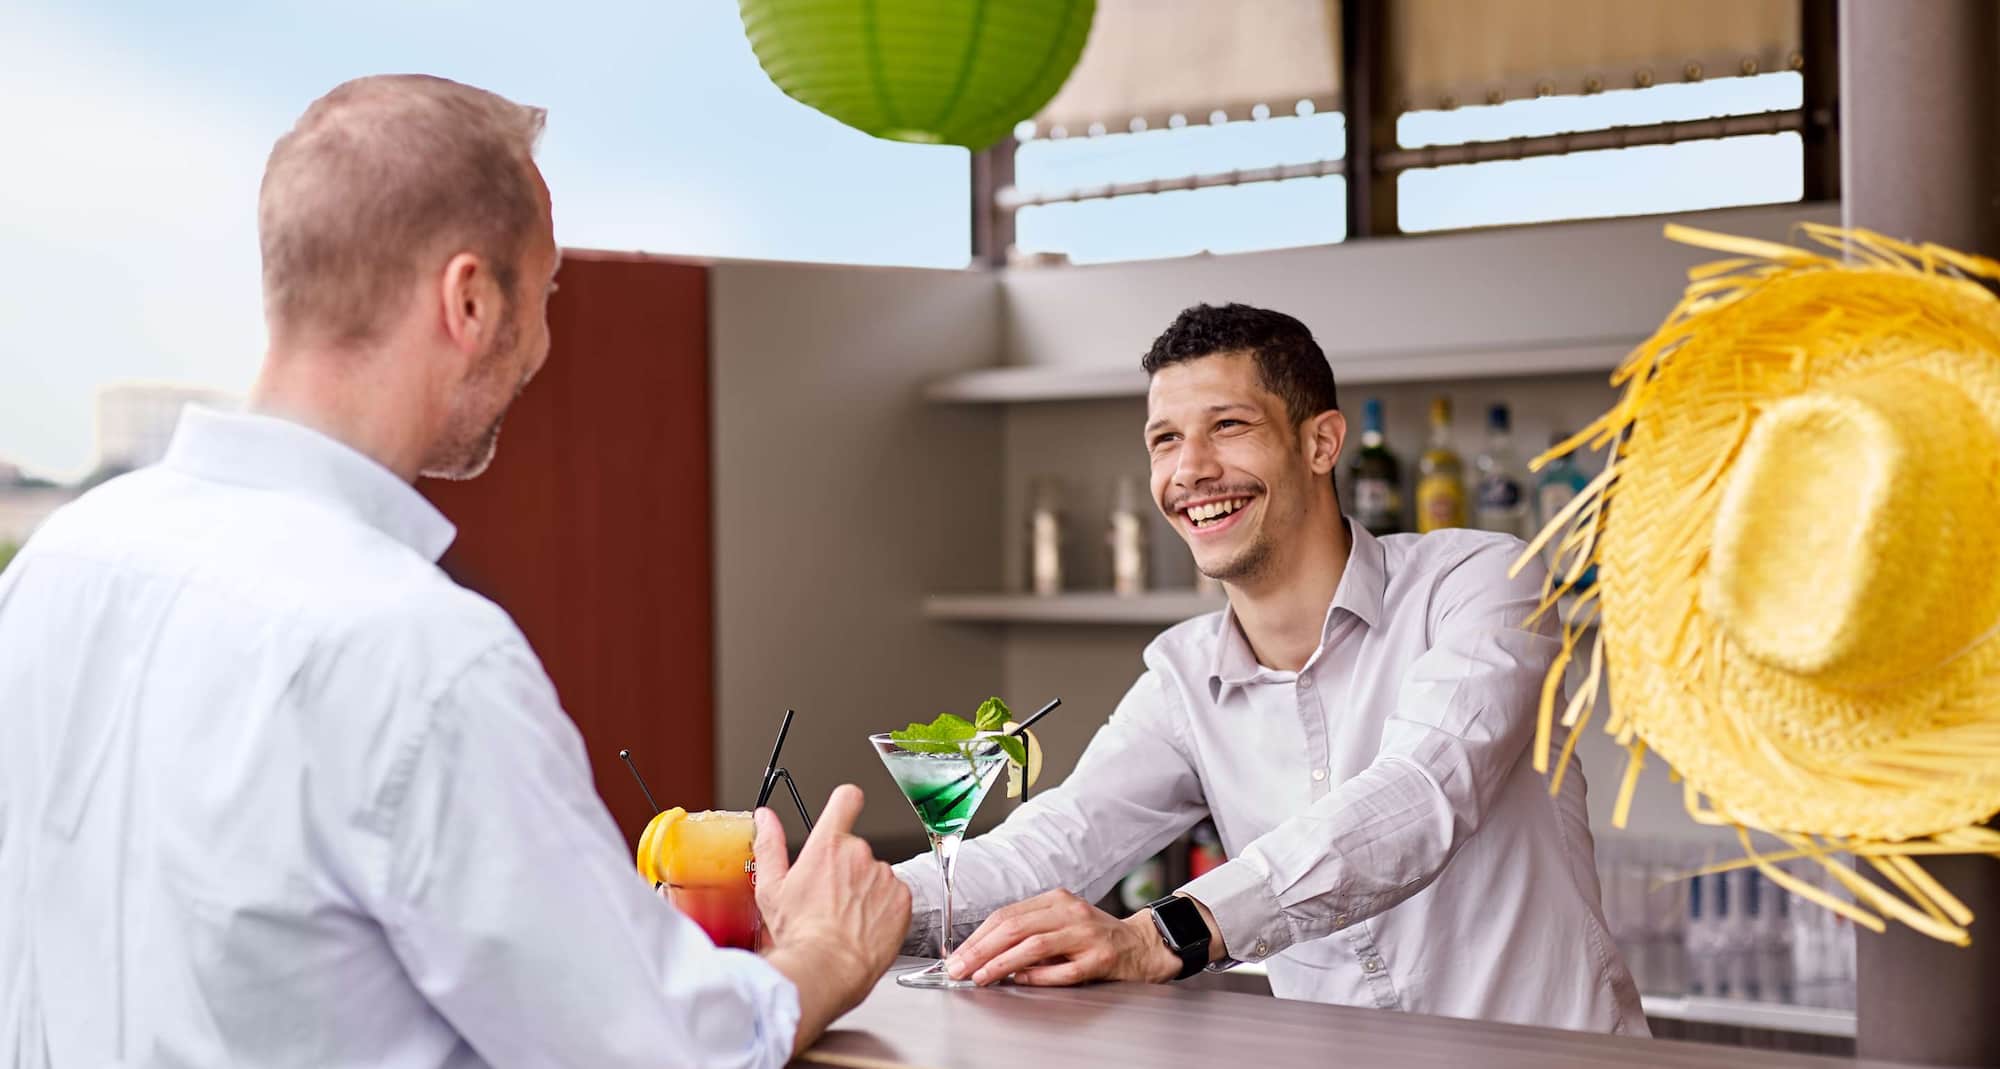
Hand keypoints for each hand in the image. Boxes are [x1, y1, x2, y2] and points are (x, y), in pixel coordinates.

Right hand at [753, 785, 911, 1054]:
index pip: (846, 799)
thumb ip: (770, 845)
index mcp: (828, 845)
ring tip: (847, 918)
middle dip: (846, 868)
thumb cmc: (799, 934)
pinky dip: (884, 908)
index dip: (845, 803)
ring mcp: (885, 876)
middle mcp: (860, 854)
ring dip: (865, 889)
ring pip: (875, 874)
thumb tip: (766, 818)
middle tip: (830, 898)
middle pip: (856, 849)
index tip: (843, 810)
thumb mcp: (772, 888)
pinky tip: (865, 927)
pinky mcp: (903, 899)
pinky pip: (894, 895)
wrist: (828, 969)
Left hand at [944, 889, 1181, 986]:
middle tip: (959, 968)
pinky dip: (1036, 976)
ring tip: (980, 976)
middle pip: (1015, 927)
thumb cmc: (1094, 936)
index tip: (957, 955)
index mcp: (1056, 899)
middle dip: (980, 950)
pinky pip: (1062, 970)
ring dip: (1001, 963)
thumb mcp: (1060, 923)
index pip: (1006, 915)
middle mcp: (1071, 912)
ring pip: (1034, 946)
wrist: (1141, 945)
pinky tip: (1018, 981)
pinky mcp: (1100, 959)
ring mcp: (1086, 935)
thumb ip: (1028, 932)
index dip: (977, 936)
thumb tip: (982, 953)